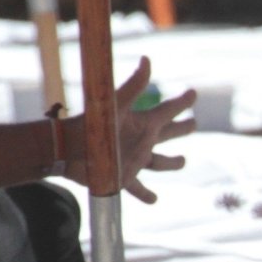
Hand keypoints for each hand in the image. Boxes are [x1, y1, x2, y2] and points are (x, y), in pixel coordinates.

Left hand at [64, 58, 197, 202]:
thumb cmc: (92, 126)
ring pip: (158, 163)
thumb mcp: (115, 105)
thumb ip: (133, 86)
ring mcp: (133, 161)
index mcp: (142, 124)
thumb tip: (147, 60)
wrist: (66, 151)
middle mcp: (140, 141)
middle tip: (194, 123)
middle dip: (181, 129)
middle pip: (167, 134)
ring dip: (171, 163)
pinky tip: (154, 200)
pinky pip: (138, 189)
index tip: (193, 93)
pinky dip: (146, 195)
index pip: (167, 110)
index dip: (181, 103)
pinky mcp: (123, 180)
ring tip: (183, 161)